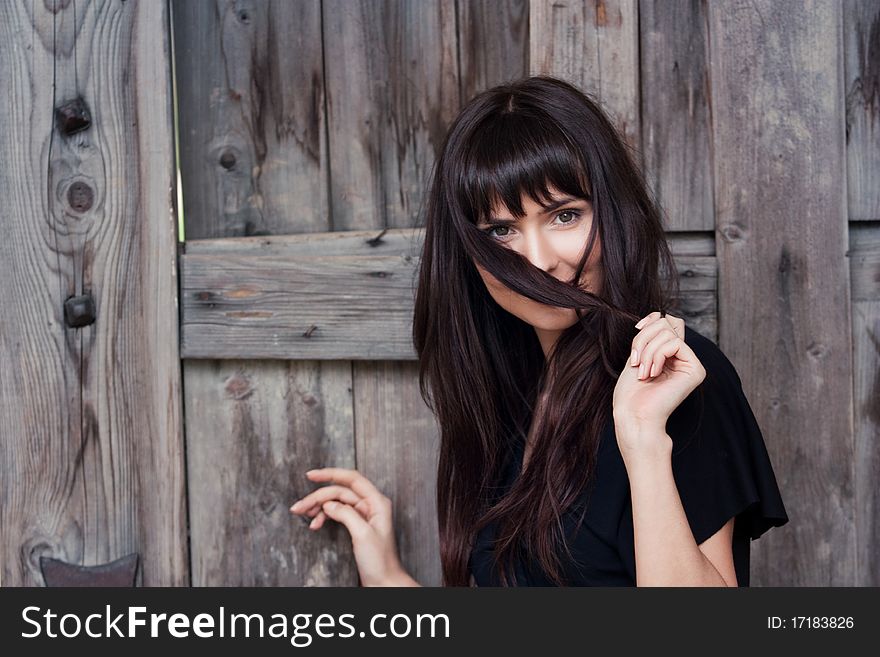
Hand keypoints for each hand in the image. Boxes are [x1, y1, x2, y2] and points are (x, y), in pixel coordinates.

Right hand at [289, 467, 415, 586]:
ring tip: (302, 514)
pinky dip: (324, 517)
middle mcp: (370, 505)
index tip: (311, 475)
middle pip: (340, 492)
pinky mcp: (356, 526)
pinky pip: (337, 514)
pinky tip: (315, 524)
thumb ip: (346, 514)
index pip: (352, 479)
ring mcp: (363, 515)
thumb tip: (329, 503)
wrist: (384, 583)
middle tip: (298, 507)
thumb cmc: (380, 561)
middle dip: (318, 497)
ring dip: (318, 507)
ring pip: (336, 503)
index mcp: (377, 502)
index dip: (331, 474)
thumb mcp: (362, 534)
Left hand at [612, 312, 704, 454]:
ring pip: (667, 331)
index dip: (651, 320)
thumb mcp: (638, 355)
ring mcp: (691, 363)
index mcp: (670, 354)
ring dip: (646, 350)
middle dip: (644, 337)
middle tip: (635, 361)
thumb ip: (650, 335)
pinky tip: (651, 373)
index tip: (637, 330)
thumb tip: (659, 314)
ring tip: (642, 371)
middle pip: (667, 322)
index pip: (668, 320)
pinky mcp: (696, 370)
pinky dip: (656, 355)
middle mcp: (684, 357)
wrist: (634, 415)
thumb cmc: (631, 392)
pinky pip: (674, 343)